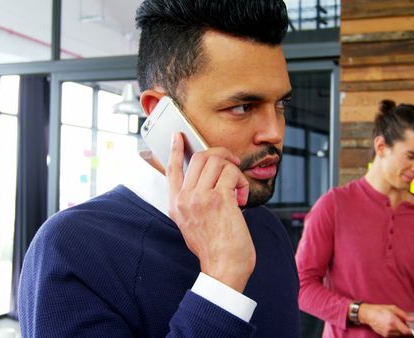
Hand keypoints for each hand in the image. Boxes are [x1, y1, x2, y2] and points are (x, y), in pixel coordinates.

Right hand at [167, 133, 254, 292]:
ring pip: (218, 161)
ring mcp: (200, 198)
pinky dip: (241, 181)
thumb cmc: (215, 248)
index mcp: (176, 205)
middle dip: (222, 155)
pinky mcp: (219, 199)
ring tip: (238, 189)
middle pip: (200, 157)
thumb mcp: (193, 224)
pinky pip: (232, 173)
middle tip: (233, 163)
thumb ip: (194, 203)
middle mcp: (185, 199)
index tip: (179, 136)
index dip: (176, 150)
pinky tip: (241, 196)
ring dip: (234, 171)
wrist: (223, 268)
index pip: (172, 170)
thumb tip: (208, 182)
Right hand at [359, 304, 413, 336]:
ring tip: (395, 322)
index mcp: (393, 320)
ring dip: (400, 330)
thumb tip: (412, 319)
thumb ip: (404, 314)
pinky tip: (391, 325)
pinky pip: (394, 335)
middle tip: (402, 322)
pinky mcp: (385, 335)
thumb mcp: (393, 308)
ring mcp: (387, 333)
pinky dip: (395, 331)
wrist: (368, 315)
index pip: (406, 330)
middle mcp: (390, 328)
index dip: (411, 330)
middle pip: (403, 332)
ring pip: (399, 334)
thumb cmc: (379, 310)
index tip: (413, 327)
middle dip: (405, 328)